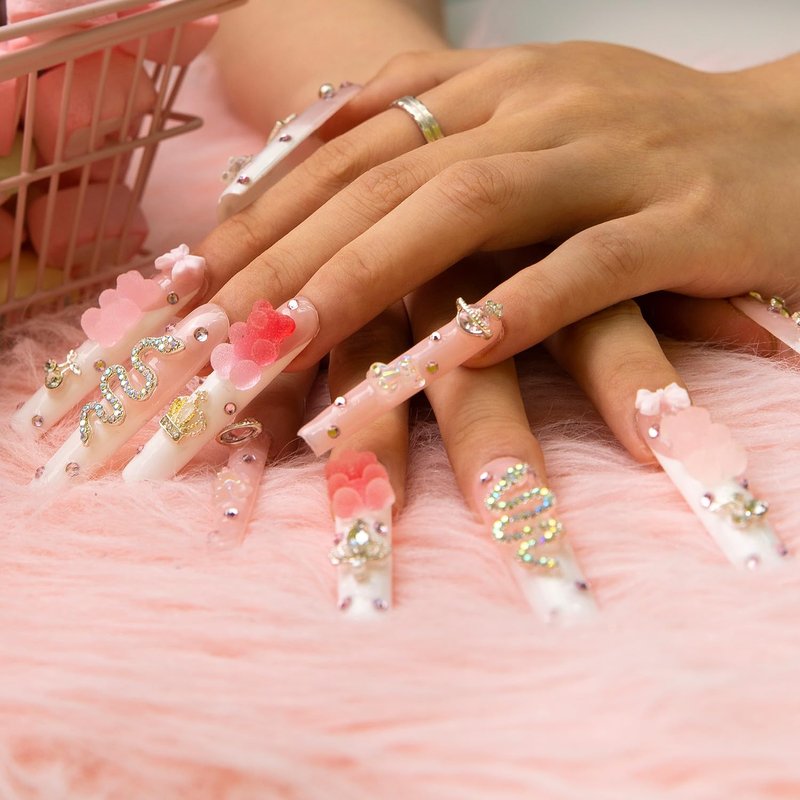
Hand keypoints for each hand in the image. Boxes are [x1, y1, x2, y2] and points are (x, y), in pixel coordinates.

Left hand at [195, 42, 799, 371]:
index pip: (349, 146)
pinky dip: (520, 309)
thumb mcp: (530, 130)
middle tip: (204, 334)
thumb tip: (320, 177)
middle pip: (386, 180)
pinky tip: (454, 355)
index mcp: (495, 86)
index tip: (189, 286)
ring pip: (469, 210)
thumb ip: (435, 149)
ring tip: (284, 347)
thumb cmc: (649, 151)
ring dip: (367, 280)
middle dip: (283, 259)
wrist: (797, 141)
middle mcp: (539, 105)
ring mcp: (611, 157)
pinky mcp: (685, 221)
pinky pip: (591, 267)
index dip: (260, 215)